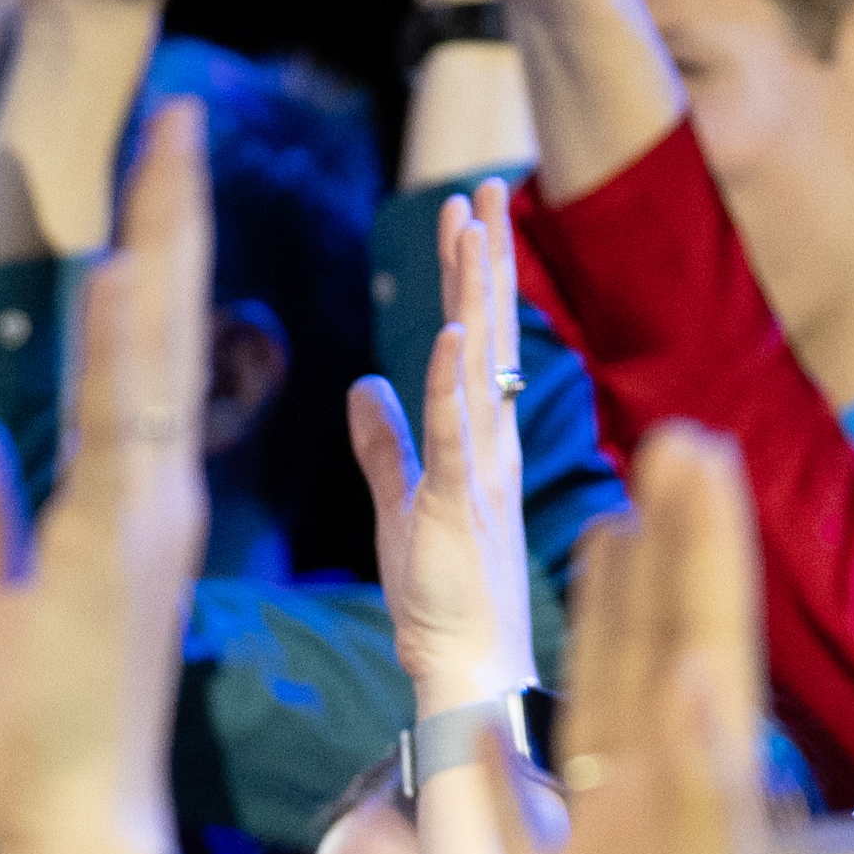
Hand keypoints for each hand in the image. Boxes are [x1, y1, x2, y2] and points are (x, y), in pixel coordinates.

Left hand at [0, 95, 222, 853]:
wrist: (76, 833)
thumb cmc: (41, 731)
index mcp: (123, 496)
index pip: (134, 350)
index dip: (144, 251)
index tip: (151, 158)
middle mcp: (139, 498)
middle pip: (155, 333)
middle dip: (167, 219)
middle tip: (174, 114)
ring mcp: (133, 527)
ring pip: (148, 367)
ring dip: (154, 257)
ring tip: (160, 155)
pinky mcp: (109, 562)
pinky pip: (112, 438)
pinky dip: (114, 359)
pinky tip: (110, 282)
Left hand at [342, 190, 540, 710]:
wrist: (466, 668)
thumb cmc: (438, 595)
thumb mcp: (399, 499)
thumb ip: (384, 441)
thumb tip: (363, 384)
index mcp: (475, 437)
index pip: (476, 336)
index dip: (470, 273)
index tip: (464, 211)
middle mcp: (489, 441)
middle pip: (490, 330)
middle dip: (485, 257)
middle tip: (486, 186)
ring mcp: (480, 470)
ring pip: (482, 364)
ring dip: (477, 291)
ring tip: (475, 225)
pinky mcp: (461, 506)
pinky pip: (457, 434)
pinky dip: (455, 381)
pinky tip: (454, 331)